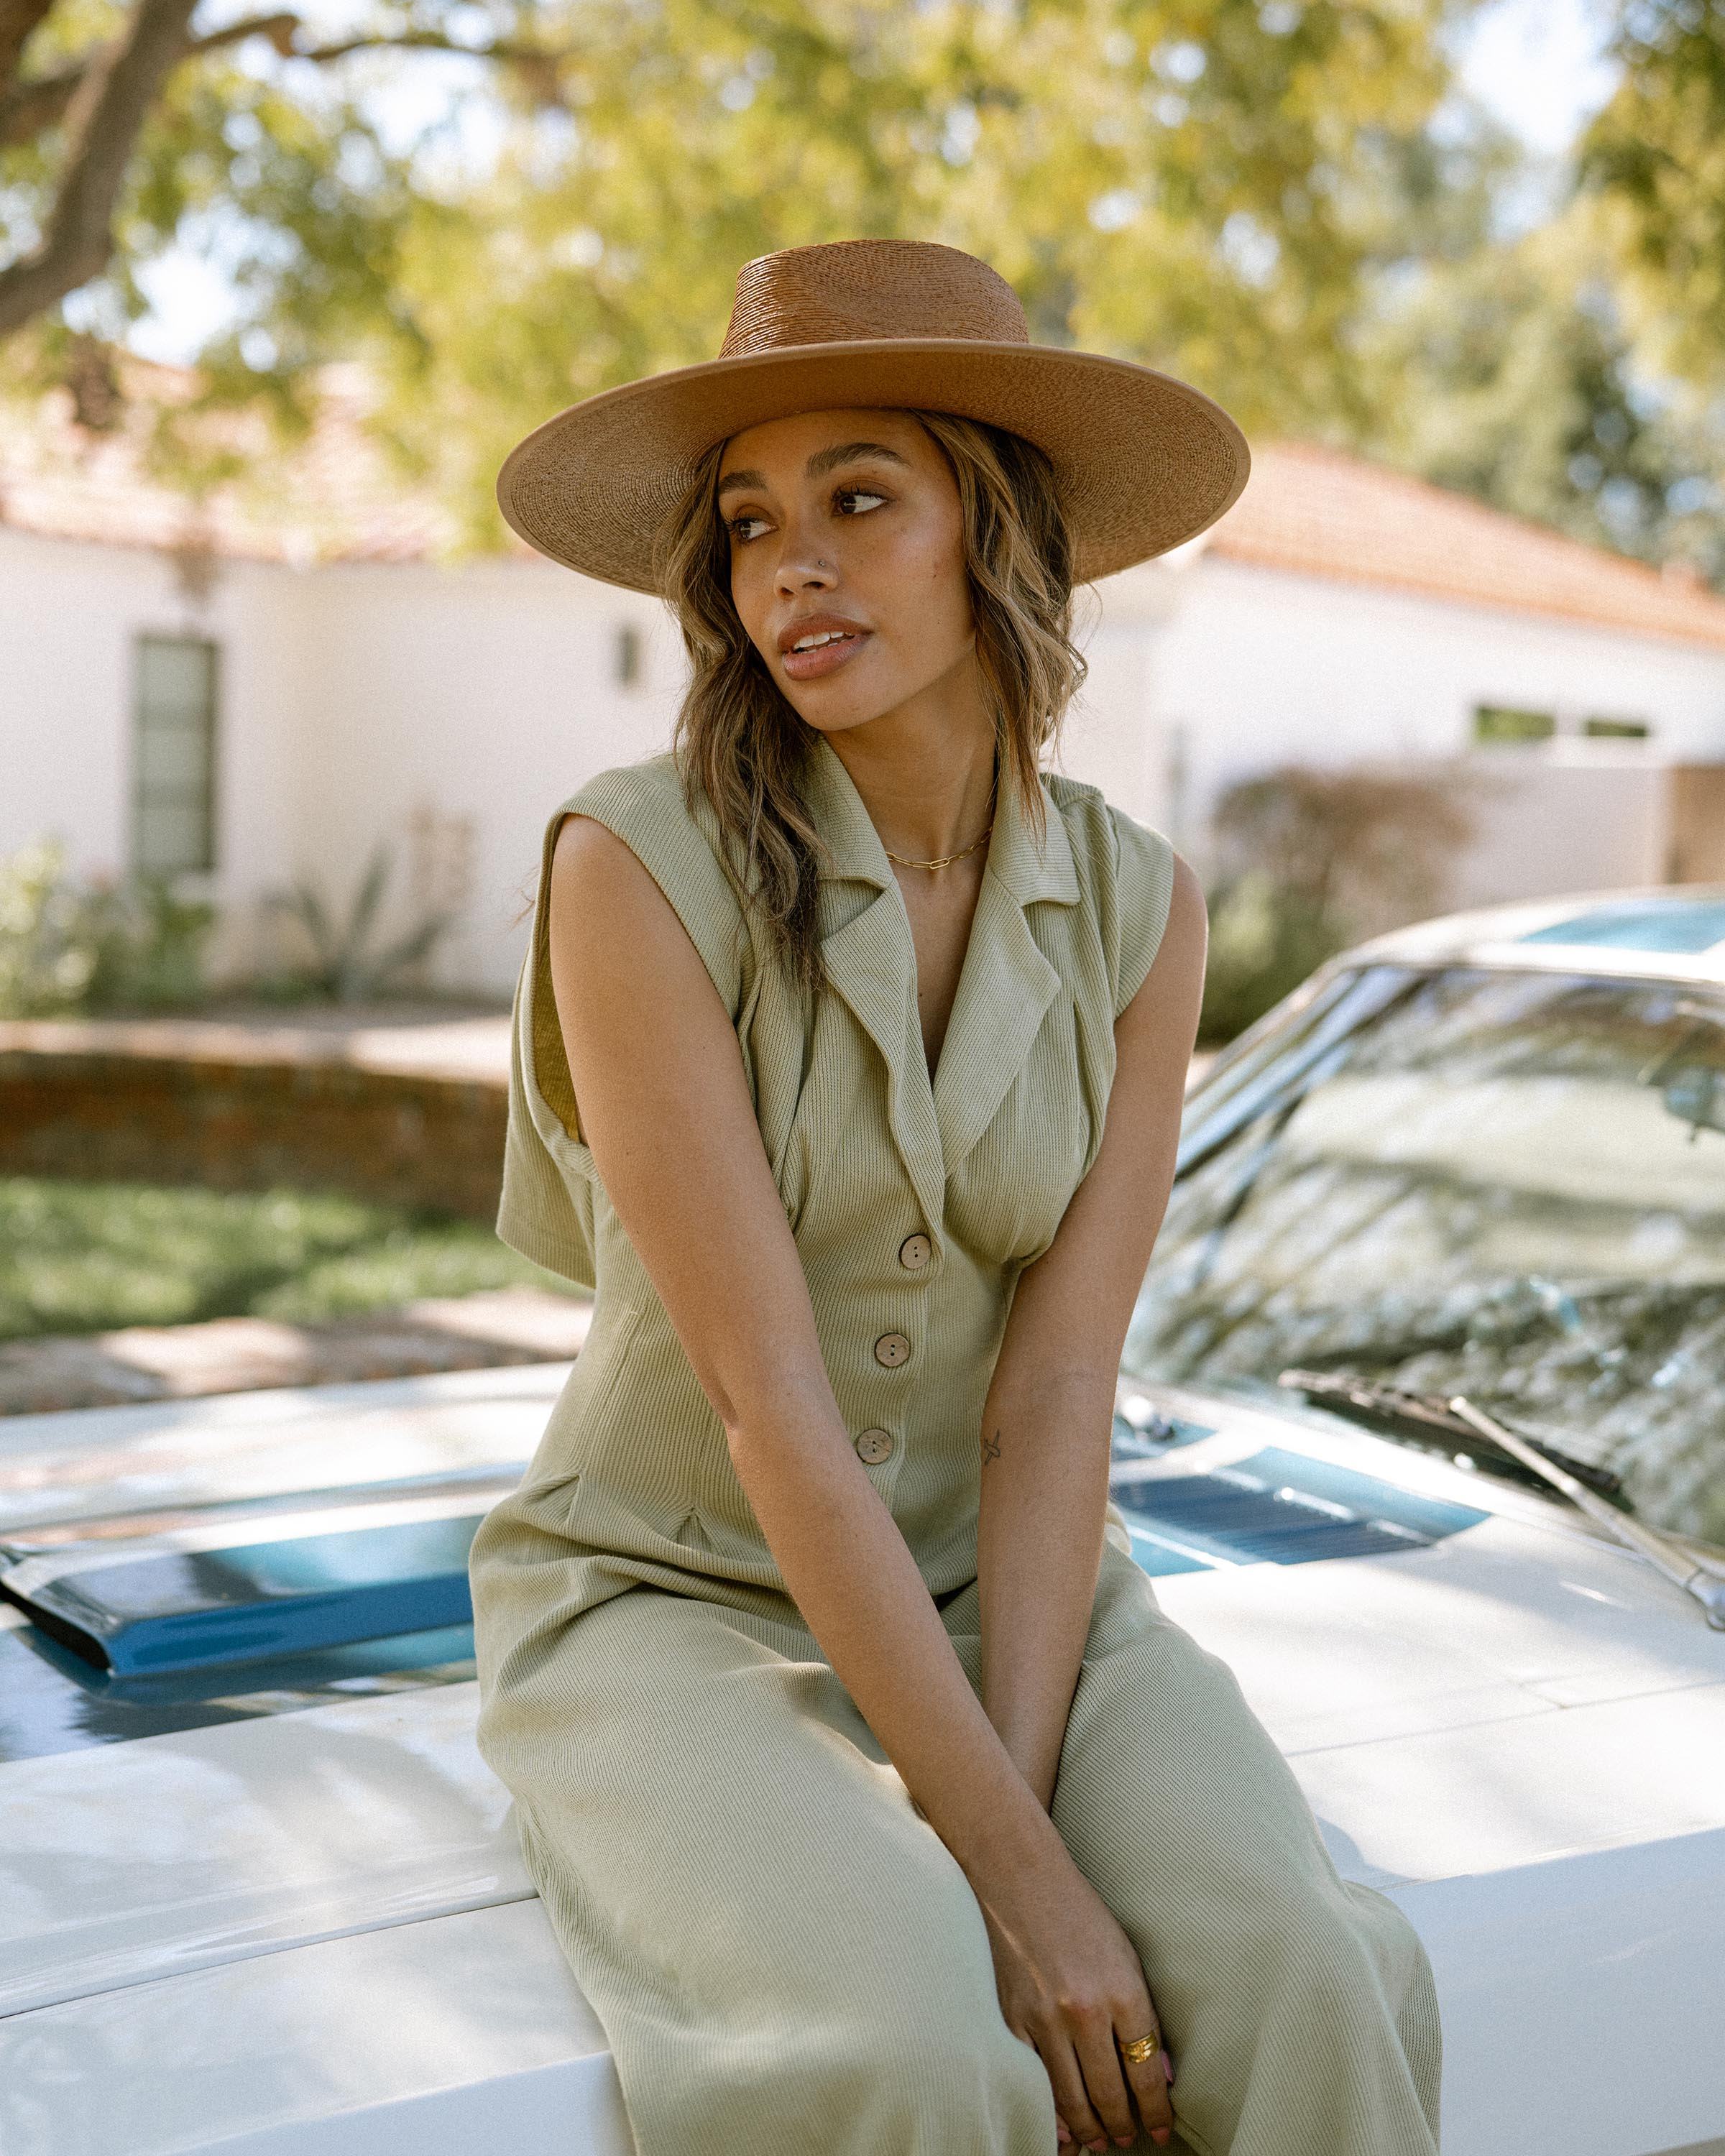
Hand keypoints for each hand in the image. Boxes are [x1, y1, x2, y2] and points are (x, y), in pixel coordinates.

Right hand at [979, 1857, 1175, 2150]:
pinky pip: (1033, 2082)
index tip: (1160, 2129)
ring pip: (1071, 2099)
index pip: (1146, 2072)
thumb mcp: (1127, 1955)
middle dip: (1122, 2126)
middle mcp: (1085, 2011)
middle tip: (1128, 2139)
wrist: (1021, 1879)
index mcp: (1122, 1992)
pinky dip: (1049, 2112)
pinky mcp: (1012, 2020)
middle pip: (1110, 2094)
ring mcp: (1044, 2019)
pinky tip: (1061, 2128)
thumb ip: (1143, 2015)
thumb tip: (1158, 2073)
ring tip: (1100, 2142)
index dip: (1155, 2110)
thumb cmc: (1080, 1913)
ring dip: (1089, 2130)